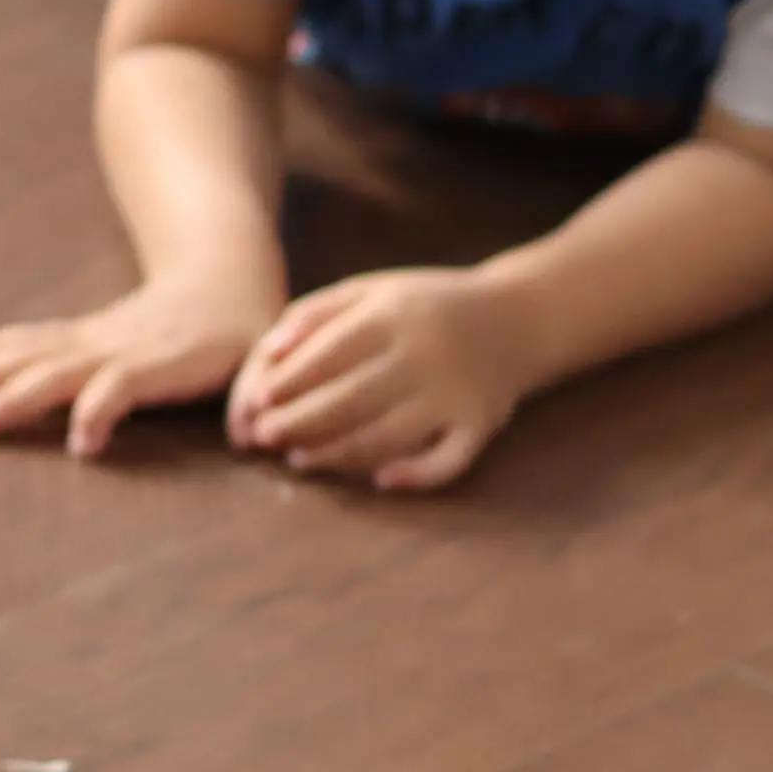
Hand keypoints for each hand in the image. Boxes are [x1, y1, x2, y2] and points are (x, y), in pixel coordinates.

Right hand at [0, 280, 272, 458]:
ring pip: (32, 353)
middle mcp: (118, 346)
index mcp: (163, 359)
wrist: (223, 275)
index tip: (83, 446)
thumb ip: (258, 393)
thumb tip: (253, 433)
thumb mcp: (268, 360)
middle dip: (12, 397)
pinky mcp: (81, 335)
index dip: (102, 410)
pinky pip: (29, 341)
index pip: (124, 383)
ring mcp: (94, 338)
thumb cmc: (249, 331)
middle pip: (58, 371)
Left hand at [229, 268, 523, 492]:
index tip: (256, 402)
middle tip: (263, 438)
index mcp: (390, 315)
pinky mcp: (480, 424)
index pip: (328, 353)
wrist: (517, 317)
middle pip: (351, 398)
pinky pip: (450, 459)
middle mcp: (423, 354)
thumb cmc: (422, 305)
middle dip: (300, 422)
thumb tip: (268, 350)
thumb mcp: (369, 289)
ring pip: (390, 434)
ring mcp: (454, 393)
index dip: (288, 381)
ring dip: (339, 453)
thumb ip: (314, 312)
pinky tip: (380, 481)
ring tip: (298, 460)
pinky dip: (417, 475)